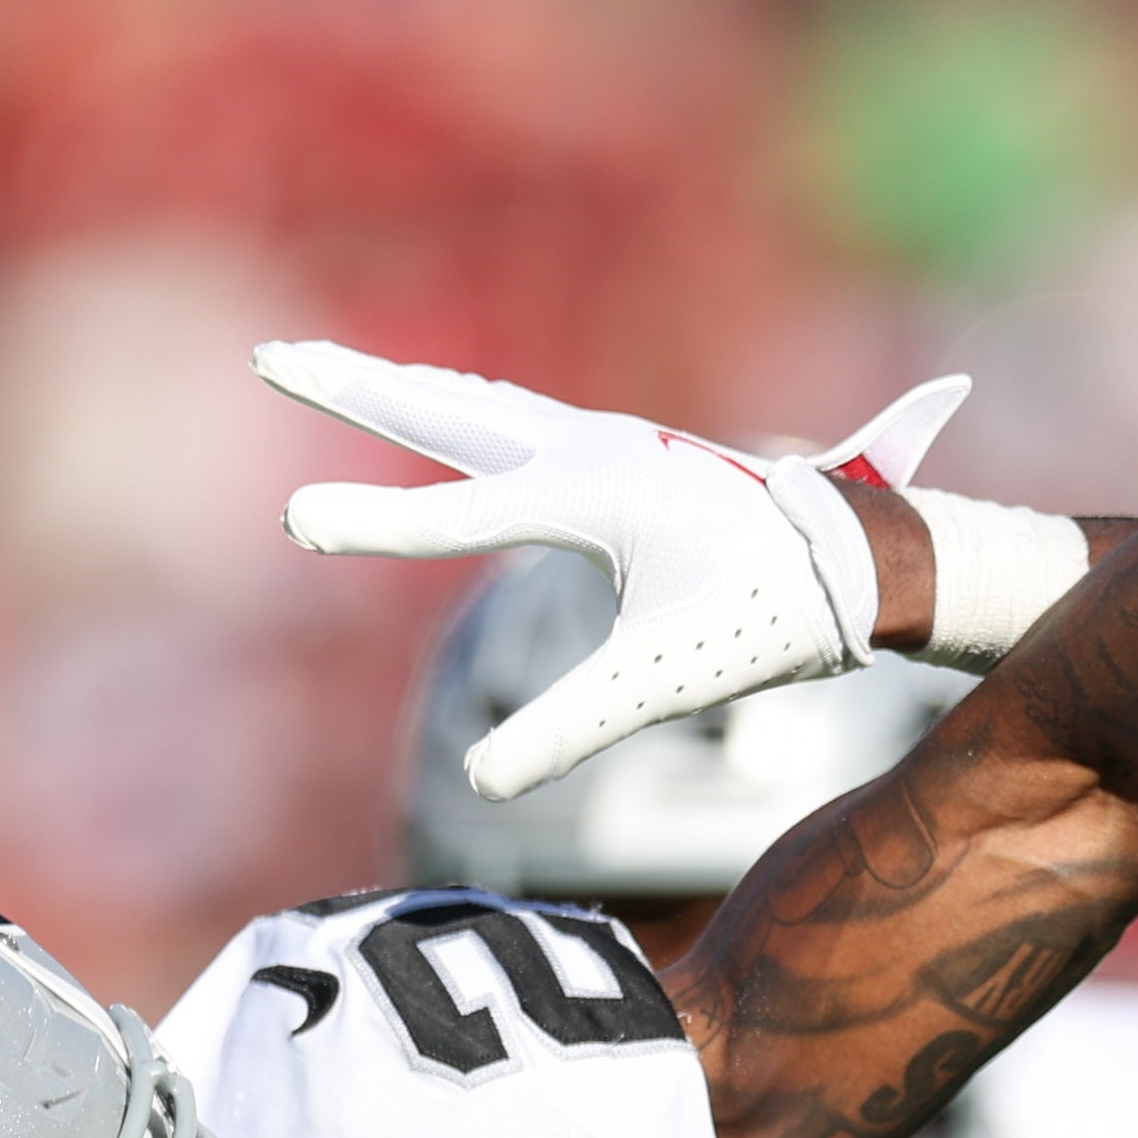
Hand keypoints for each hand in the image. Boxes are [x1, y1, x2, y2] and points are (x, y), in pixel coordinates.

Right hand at [254, 340, 966, 798]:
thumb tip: (484, 782)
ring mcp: (606, 441)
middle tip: (271, 355)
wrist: (867, 558)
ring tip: (325, 364)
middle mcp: (591, 448)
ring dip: (400, 387)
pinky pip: (517, 418)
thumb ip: (573, 728)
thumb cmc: (771, 618)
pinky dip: (462, 403)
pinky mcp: (622, 453)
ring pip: (478, 404)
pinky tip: (443, 400)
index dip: (374, 526)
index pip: (459, 517)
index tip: (293, 518)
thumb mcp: (668, 682)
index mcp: (594, 493)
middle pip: (447, 414)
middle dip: (355, 389)